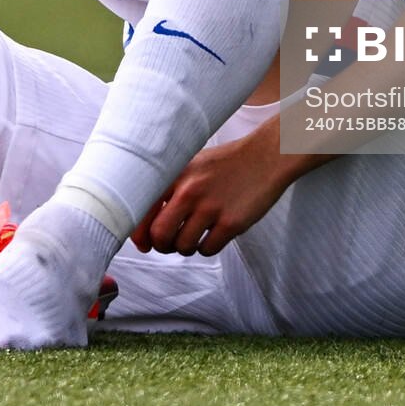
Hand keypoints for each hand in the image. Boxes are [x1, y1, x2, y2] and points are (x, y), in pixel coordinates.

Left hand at [131, 127, 292, 256]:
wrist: (266, 156)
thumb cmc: (225, 164)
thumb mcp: (191, 166)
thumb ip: (169, 190)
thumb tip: (146, 229)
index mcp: (176, 175)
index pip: (143, 210)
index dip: (138, 233)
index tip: (144, 243)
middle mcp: (190, 191)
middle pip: (160, 235)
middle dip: (162, 246)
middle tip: (170, 243)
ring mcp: (211, 207)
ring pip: (183, 246)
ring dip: (186, 248)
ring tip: (195, 237)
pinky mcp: (231, 222)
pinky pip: (207, 250)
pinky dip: (206, 248)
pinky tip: (212, 235)